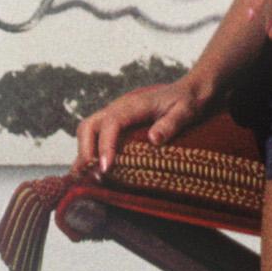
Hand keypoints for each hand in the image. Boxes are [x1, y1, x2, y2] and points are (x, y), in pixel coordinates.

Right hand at [73, 76, 204, 176]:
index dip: (106, 146)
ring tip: (86, 179)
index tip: (107, 168)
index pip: (111, 123)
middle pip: (89, 126)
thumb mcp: (185, 112)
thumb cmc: (186, 102)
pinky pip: (95, 136)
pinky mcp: (115, 124)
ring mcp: (114, 115)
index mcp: (133, 105)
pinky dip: (89, 153)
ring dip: (83, 154)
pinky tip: (90, 172)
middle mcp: (118, 108)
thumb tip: (153, 139)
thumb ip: (171, 124)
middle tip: (93, 176)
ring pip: (87, 131)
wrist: (188, 91)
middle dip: (86, 151)